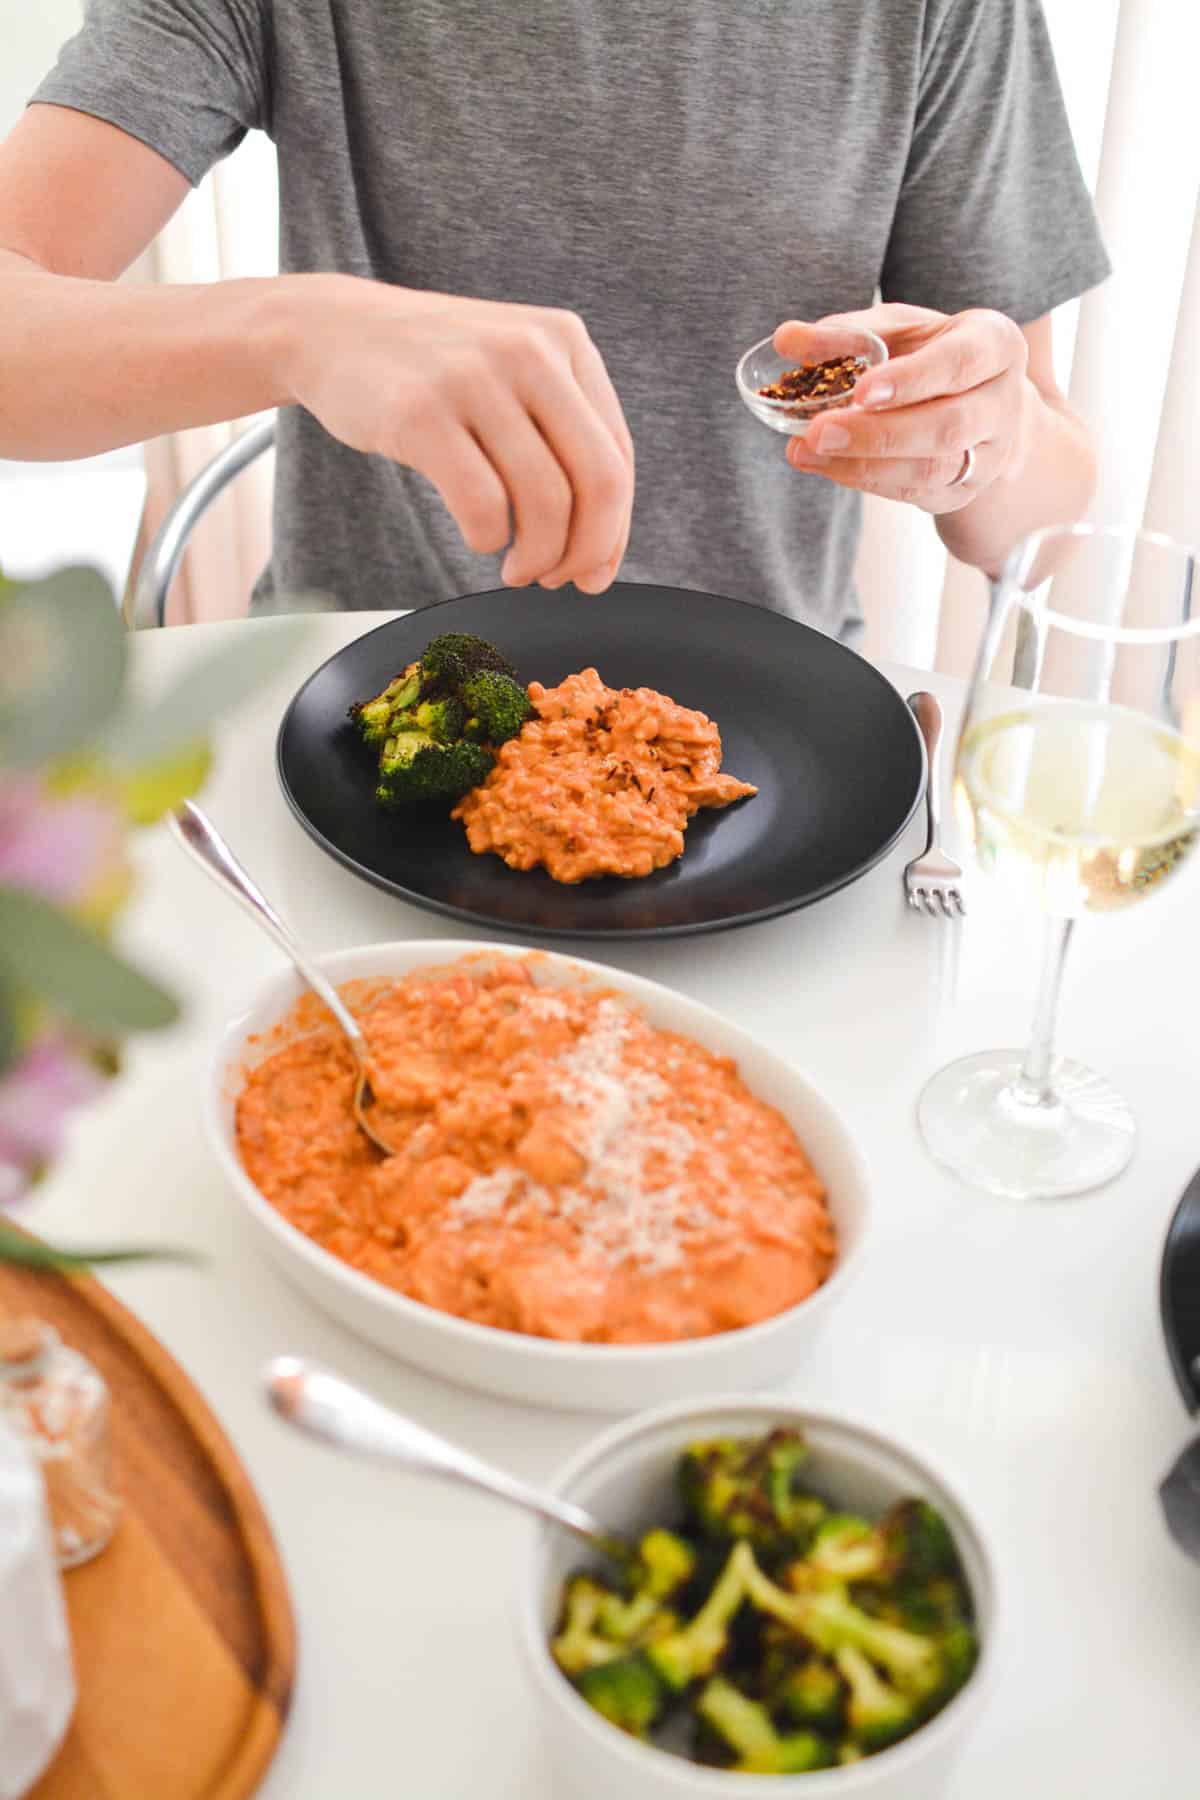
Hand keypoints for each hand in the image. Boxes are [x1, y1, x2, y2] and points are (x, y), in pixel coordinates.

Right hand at [277, 275, 634, 592]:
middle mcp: (528, 351)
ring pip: (544, 502)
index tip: (593, 572)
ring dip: (537, 557)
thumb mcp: (510, 371)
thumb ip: (561, 435)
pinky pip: (483, 505)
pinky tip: (479, 537)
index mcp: (564, 340)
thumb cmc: (430, 371)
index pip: (619, 456)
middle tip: (556, 580)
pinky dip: (488, 539)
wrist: (332, 329)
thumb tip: (602, 549)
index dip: (613, 531)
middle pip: (597, 482)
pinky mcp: (421, 413)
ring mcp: (474, 379)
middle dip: (585, 551)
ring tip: (515, 569)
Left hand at [779, 304, 1032, 513]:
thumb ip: (847, 333)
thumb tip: (786, 338)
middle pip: (947, 428)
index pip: (960, 363)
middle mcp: (1004, 402)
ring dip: (863, 466)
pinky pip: (914, 494)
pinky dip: (864, 481)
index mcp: (996, 345)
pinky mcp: (963, 490)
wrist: (972, 398)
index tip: (861, 391)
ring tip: (806, 450)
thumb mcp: (898, 328)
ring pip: (931, 470)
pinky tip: (825, 464)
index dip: (912, 380)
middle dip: (878, 435)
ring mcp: (990, 454)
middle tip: (818, 432)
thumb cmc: (929, 352)